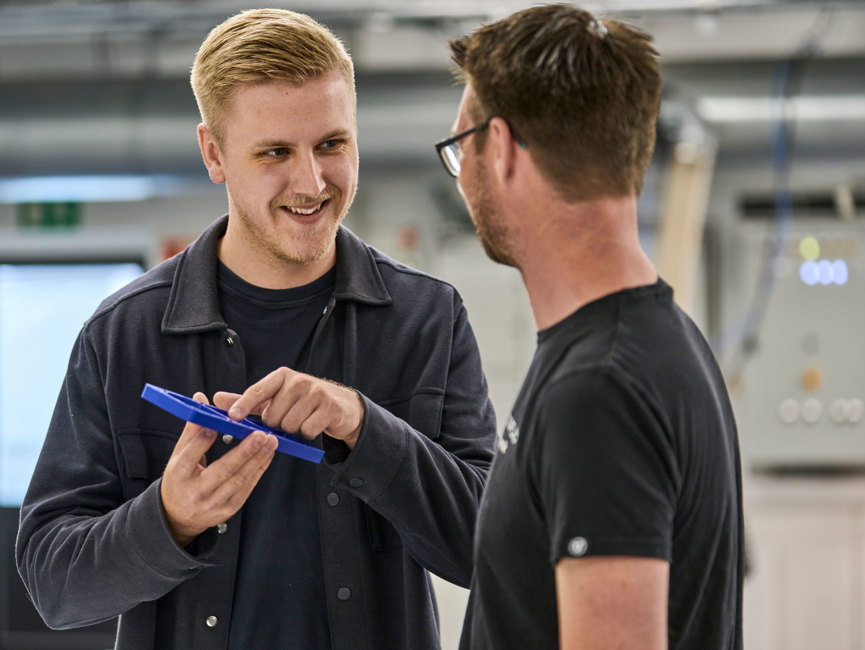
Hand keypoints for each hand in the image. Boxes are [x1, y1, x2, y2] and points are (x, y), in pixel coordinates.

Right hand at [160, 392, 278, 546]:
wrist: (177, 516)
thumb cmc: (180, 479)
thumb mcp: (179, 455)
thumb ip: (192, 428)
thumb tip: (200, 398)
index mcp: (178, 475)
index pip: (191, 455)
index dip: (204, 440)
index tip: (219, 423)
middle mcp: (195, 492)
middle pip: (222, 470)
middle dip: (244, 452)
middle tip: (260, 434)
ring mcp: (213, 504)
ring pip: (239, 479)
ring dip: (257, 459)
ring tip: (271, 441)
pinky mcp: (228, 509)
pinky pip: (247, 487)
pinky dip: (259, 469)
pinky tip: (268, 455)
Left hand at [213, 367, 363, 448]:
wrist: (342, 406)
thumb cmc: (303, 402)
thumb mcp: (276, 397)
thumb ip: (248, 400)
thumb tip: (217, 399)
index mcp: (282, 376)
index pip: (257, 390)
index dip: (243, 404)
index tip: (232, 417)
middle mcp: (298, 381)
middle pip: (272, 416)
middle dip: (277, 423)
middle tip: (288, 417)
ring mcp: (316, 393)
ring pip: (289, 425)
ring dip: (293, 429)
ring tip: (302, 419)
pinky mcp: (329, 407)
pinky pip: (306, 430)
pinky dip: (308, 433)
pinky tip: (314, 424)